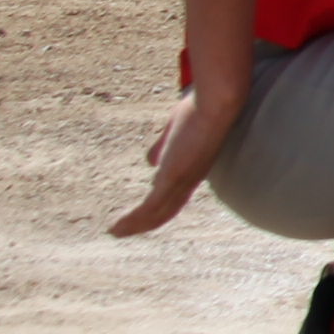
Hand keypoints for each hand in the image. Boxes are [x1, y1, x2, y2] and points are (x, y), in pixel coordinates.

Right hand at [110, 72, 244, 236]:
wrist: (216, 102)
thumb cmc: (201, 109)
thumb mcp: (176, 131)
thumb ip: (164, 147)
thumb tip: (152, 161)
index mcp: (193, 169)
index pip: (175, 195)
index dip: (159, 205)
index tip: (142, 212)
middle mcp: (191, 180)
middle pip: (167, 210)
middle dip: (146, 222)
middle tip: (125, 230)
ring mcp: (182, 181)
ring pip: (157, 214)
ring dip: (136, 225)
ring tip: (116, 232)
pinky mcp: (172, 179)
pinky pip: (149, 208)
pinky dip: (133, 221)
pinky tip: (117, 227)